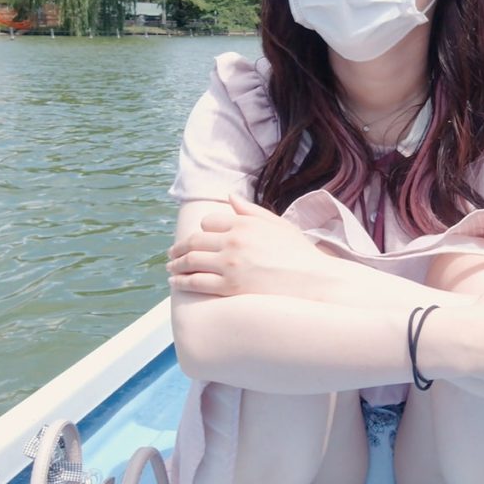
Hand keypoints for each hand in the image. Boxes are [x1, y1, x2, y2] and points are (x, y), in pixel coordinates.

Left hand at [167, 192, 329, 296]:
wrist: (312, 280)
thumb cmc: (298, 252)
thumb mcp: (277, 224)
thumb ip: (250, 210)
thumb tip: (230, 196)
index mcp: (244, 223)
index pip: (209, 221)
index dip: (202, 230)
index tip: (198, 237)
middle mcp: (234, 240)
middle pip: (195, 240)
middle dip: (180, 247)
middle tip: (172, 252)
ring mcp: (230, 264)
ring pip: (191, 260)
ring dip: (176, 263)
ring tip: (171, 266)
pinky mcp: (229, 287)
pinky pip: (197, 282)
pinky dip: (182, 281)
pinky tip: (177, 282)